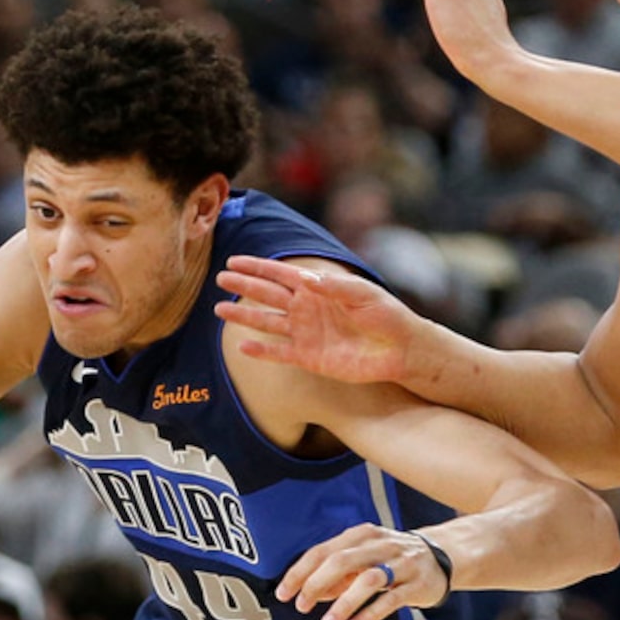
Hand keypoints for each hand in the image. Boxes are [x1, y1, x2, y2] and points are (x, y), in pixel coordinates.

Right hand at [216, 257, 417, 385]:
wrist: (400, 349)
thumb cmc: (386, 315)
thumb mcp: (363, 294)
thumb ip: (334, 286)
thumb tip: (306, 277)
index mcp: (318, 288)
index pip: (281, 274)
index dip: (257, 267)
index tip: (234, 261)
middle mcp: (307, 309)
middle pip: (268, 295)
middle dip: (244, 286)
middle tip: (220, 279)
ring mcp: (306, 333)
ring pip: (267, 322)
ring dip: (244, 316)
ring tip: (219, 310)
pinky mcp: (309, 358)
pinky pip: (280, 353)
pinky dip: (262, 350)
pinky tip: (242, 345)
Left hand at [278, 525, 449, 619]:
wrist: (443, 556)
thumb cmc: (393, 559)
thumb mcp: (363, 561)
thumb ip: (337, 576)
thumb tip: (309, 594)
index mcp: (361, 536)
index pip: (323, 551)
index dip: (300, 573)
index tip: (283, 594)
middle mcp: (379, 545)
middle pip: (341, 561)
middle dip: (316, 585)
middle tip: (301, 607)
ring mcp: (401, 563)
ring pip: (367, 580)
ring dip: (343, 603)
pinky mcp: (417, 584)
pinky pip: (391, 599)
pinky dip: (370, 614)